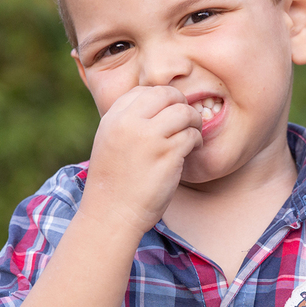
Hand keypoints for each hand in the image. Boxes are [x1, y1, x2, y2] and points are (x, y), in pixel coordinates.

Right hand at [82, 85, 202, 234]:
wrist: (111, 215)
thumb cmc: (113, 184)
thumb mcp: (109, 143)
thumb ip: (126, 123)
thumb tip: (155, 106)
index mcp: (113, 119)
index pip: (143, 91)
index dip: (160, 99)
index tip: (166, 114)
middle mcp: (130, 123)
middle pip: (166, 94)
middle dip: (180, 104)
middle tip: (185, 120)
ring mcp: (150, 138)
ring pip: (183, 112)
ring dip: (193, 121)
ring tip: (192, 134)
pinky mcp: (168, 155)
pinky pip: (192, 135)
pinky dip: (196, 141)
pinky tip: (191, 151)